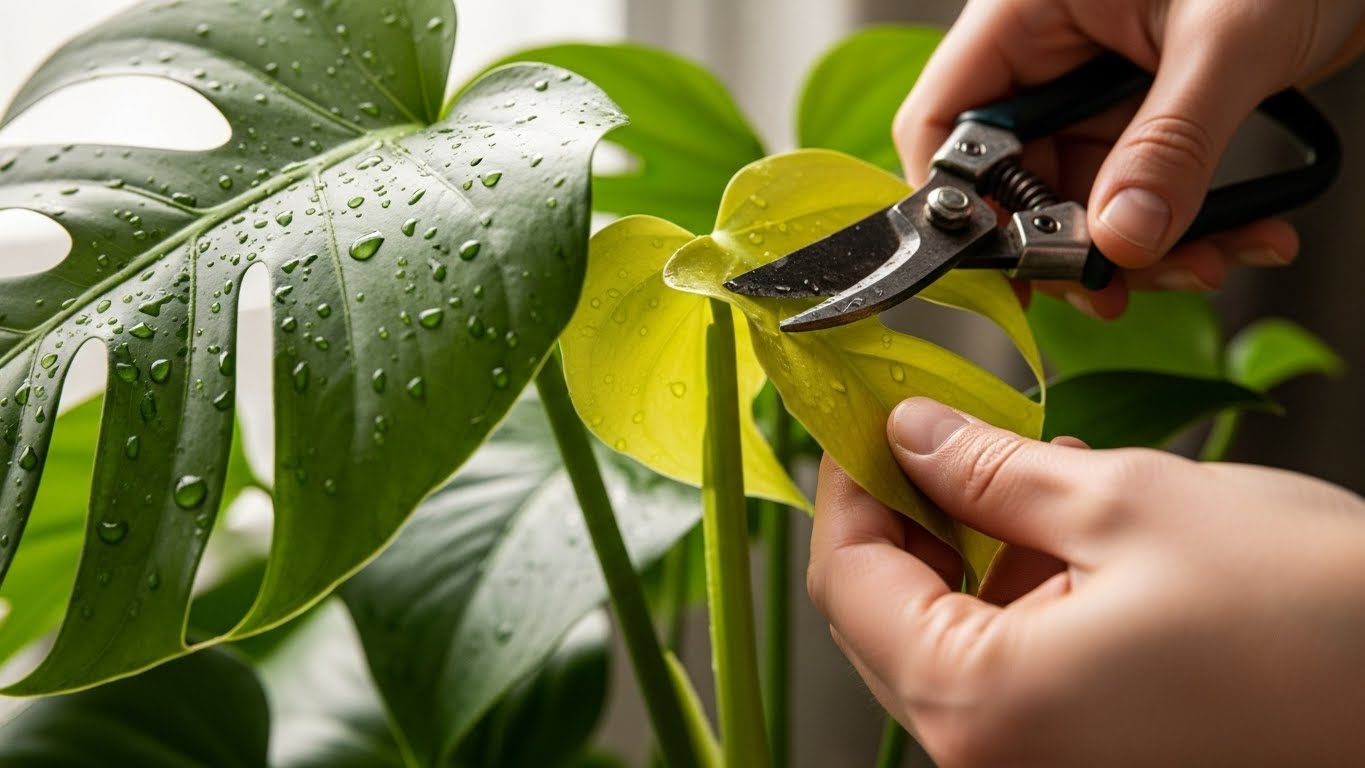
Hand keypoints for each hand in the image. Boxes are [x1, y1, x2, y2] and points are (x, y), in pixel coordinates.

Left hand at [807, 397, 1364, 767]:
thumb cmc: (1312, 615)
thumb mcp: (1124, 504)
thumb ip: (988, 472)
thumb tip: (911, 435)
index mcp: (982, 705)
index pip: (848, 583)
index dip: (850, 487)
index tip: (866, 422)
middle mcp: (993, 759)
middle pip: (882, 619)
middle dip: (901, 517)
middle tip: (930, 435)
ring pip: (941, 642)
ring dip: (959, 552)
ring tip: (1014, 476)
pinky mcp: (1083, 759)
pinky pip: (1003, 673)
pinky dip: (1010, 597)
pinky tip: (1058, 536)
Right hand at [895, 0, 1364, 317]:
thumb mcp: (1228, 43)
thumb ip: (1171, 145)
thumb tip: (1121, 238)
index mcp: (1027, 10)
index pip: (942, 122)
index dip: (962, 203)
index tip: (1013, 262)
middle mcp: (1048, 52)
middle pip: (1013, 178)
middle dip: (1071, 242)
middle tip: (1118, 286)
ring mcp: (1093, 88)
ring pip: (1081, 199)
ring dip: (1143, 249)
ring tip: (1208, 261)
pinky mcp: (1141, 114)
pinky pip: (1139, 192)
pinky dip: (1187, 228)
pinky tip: (1244, 236)